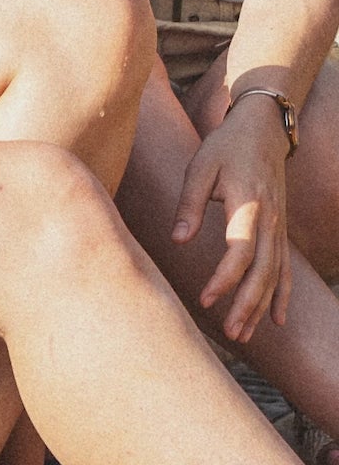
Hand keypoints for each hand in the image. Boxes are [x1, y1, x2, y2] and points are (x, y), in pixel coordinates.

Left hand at [172, 99, 292, 340]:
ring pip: (276, 275)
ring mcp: (280, 226)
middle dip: (247, 304)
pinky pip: (286, 268)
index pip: (240, 250)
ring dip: (261, 306)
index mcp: (249, 203)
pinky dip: (282, 295)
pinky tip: (277, 320)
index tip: (205, 299)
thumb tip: (178, 239)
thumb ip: (190, 203)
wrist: (263, 129)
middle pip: (263, 270)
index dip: (224, 278)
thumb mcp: (200, 165)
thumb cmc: (226, 146)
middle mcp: (270, 219)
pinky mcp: (281, 229)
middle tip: (230, 332)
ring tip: (245, 335)